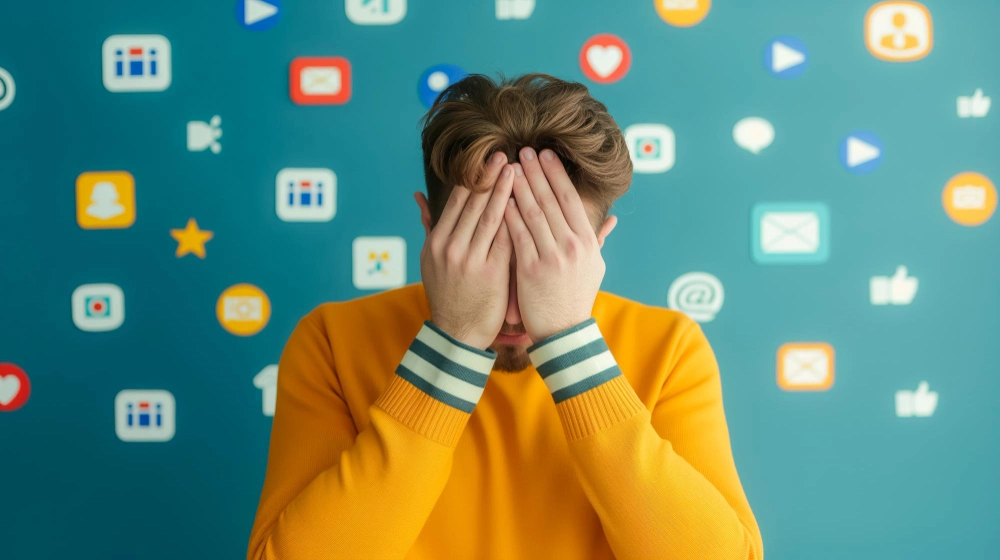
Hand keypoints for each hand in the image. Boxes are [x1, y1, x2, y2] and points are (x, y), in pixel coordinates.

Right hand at [419, 152, 514, 348]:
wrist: (457, 333)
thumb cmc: (449, 294)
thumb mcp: (430, 261)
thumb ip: (430, 227)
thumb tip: (418, 196)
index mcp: (435, 243)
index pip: (456, 202)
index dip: (472, 178)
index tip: (485, 160)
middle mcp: (449, 248)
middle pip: (472, 204)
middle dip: (489, 177)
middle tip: (503, 155)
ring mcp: (469, 260)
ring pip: (489, 217)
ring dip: (504, 191)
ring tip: (516, 170)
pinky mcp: (490, 272)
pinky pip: (504, 239)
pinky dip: (514, 219)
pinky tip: (526, 203)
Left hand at [504, 147, 606, 342]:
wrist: (565, 332)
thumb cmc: (576, 297)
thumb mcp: (595, 267)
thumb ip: (599, 240)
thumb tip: (613, 219)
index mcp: (587, 242)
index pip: (570, 199)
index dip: (557, 174)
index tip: (546, 154)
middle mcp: (572, 246)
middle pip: (550, 200)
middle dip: (536, 172)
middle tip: (523, 151)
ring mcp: (551, 258)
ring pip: (532, 213)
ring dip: (519, 187)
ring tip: (509, 167)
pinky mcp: (531, 270)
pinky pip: (517, 235)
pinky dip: (508, 214)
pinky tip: (500, 198)